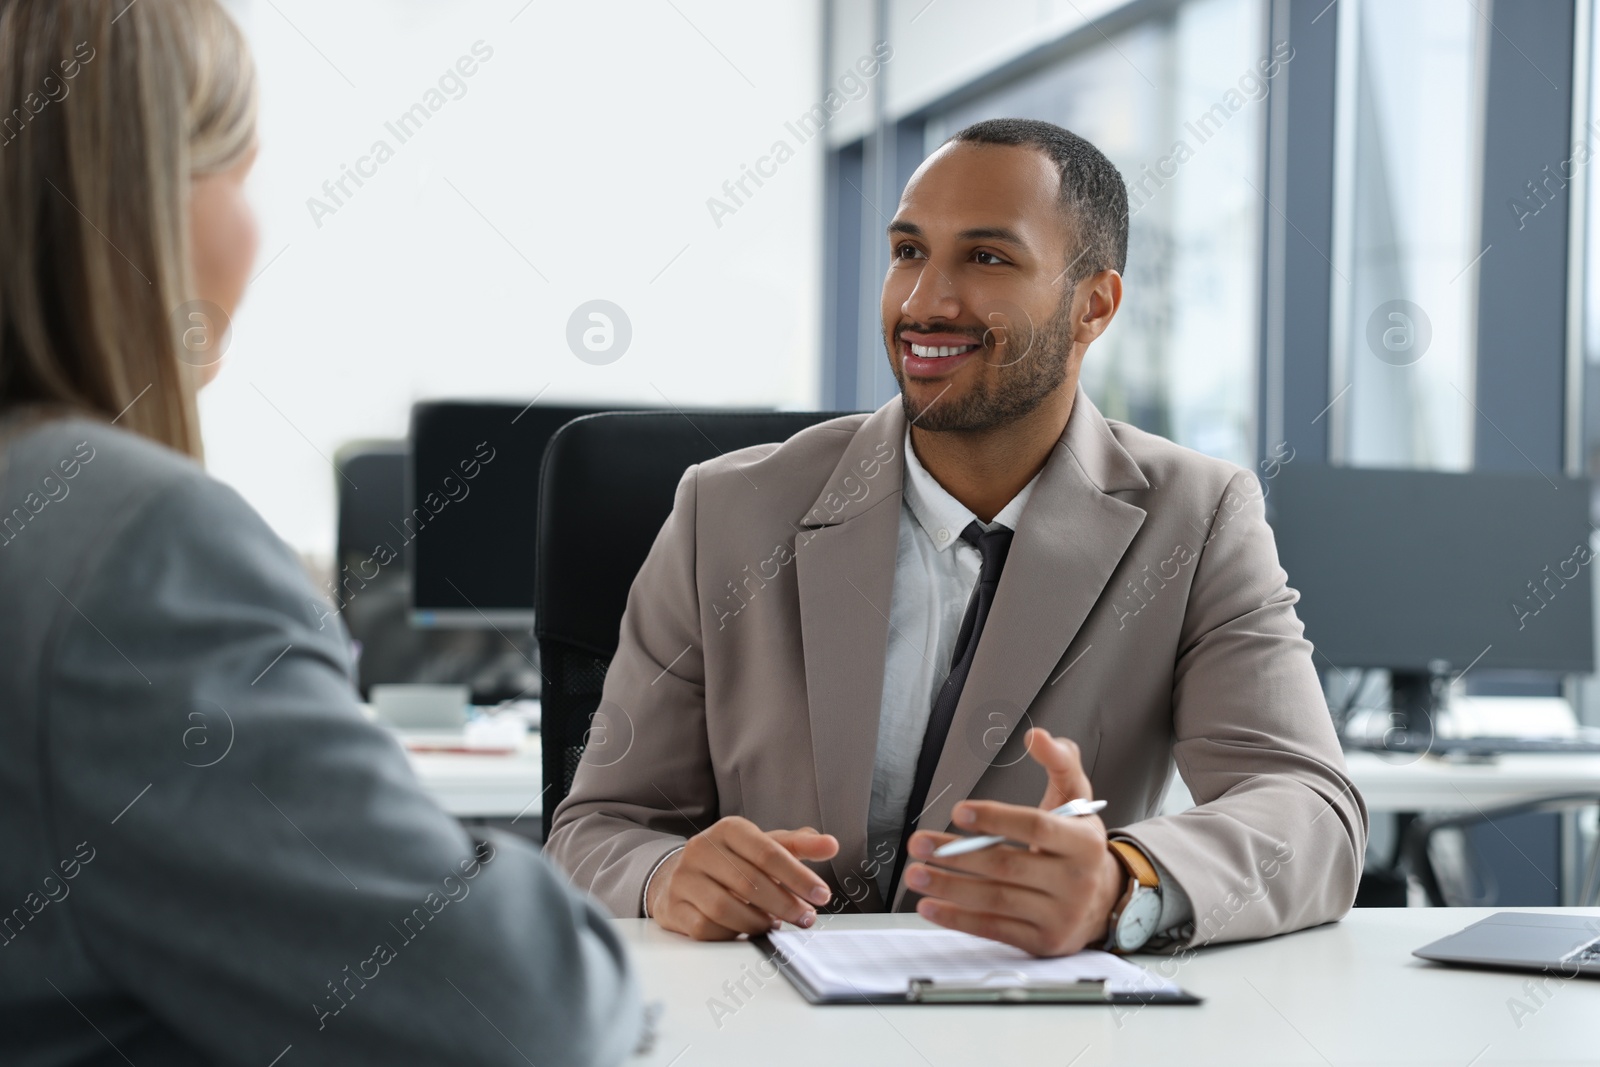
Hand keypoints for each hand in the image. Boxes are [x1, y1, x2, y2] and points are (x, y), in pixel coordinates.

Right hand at [647, 817, 838, 940]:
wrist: (680, 875)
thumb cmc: (732, 861)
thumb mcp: (765, 846)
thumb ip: (798, 846)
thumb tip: (831, 844)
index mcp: (729, 829)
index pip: (768, 852)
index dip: (798, 877)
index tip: (822, 895)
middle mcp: (702, 849)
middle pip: (750, 882)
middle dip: (785, 905)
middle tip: (806, 918)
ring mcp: (684, 879)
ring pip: (726, 908)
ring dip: (758, 922)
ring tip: (776, 924)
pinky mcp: (673, 907)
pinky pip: (706, 928)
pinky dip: (732, 933)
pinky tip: (747, 930)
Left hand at [903, 728, 1124, 956]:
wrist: (1106, 899)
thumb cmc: (1078, 844)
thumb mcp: (1078, 799)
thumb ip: (1060, 762)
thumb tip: (1037, 736)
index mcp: (1084, 842)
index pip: (1035, 826)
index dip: (995, 818)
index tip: (958, 812)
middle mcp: (1076, 881)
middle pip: (1007, 865)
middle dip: (956, 854)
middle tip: (919, 843)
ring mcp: (1060, 915)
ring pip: (996, 900)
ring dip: (950, 886)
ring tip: (916, 874)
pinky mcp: (1043, 941)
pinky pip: (995, 929)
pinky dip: (958, 919)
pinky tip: (930, 906)